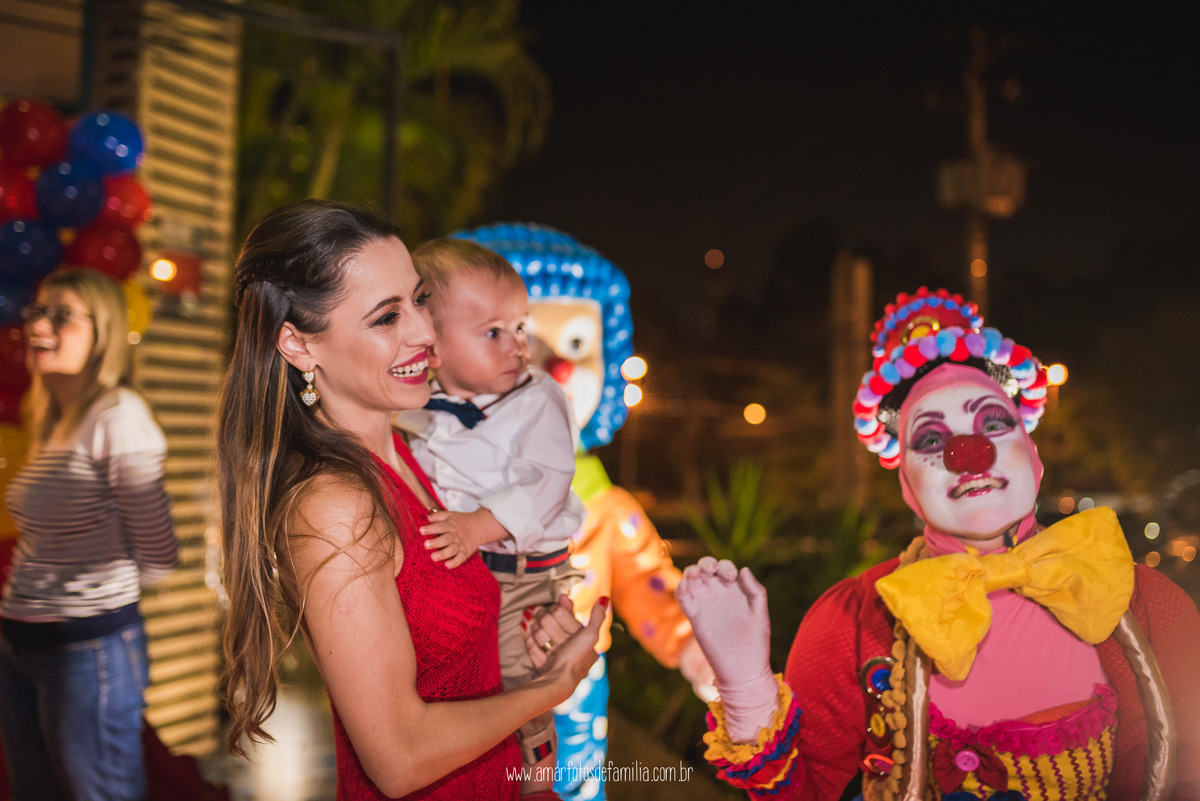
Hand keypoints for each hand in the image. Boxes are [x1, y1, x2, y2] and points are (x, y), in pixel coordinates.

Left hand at [420, 509, 506, 568]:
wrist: (479, 526)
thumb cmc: (460, 521)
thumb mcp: (450, 515)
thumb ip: (438, 516)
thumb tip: (427, 518)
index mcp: (449, 525)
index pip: (439, 526)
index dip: (430, 529)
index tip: (421, 530)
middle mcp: (454, 535)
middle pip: (445, 539)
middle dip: (436, 542)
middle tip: (426, 545)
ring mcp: (460, 544)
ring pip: (451, 550)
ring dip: (443, 554)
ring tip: (433, 557)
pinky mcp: (465, 552)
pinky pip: (460, 558)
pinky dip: (455, 562)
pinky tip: (447, 565)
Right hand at [524, 594, 606, 702]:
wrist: (559, 681)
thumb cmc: (577, 658)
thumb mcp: (591, 636)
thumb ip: (597, 616)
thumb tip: (605, 597)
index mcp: (578, 635)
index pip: (563, 611)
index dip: (560, 610)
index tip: (557, 609)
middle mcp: (565, 640)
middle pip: (547, 618)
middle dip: (550, 626)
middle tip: (558, 641)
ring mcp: (549, 647)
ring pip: (537, 628)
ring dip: (541, 635)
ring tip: (550, 649)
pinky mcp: (538, 655)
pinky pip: (530, 641)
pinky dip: (533, 644)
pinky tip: (539, 648)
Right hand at [677, 557, 777, 741]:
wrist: (742, 668)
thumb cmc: (756, 643)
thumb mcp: (760, 613)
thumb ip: (755, 590)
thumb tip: (743, 569)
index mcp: (735, 592)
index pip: (725, 569)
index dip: (726, 566)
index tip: (731, 578)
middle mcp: (718, 595)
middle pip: (706, 569)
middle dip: (706, 563)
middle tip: (710, 570)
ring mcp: (704, 604)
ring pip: (692, 579)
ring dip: (691, 571)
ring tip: (696, 574)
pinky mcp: (693, 616)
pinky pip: (682, 596)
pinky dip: (681, 587)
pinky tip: (687, 585)